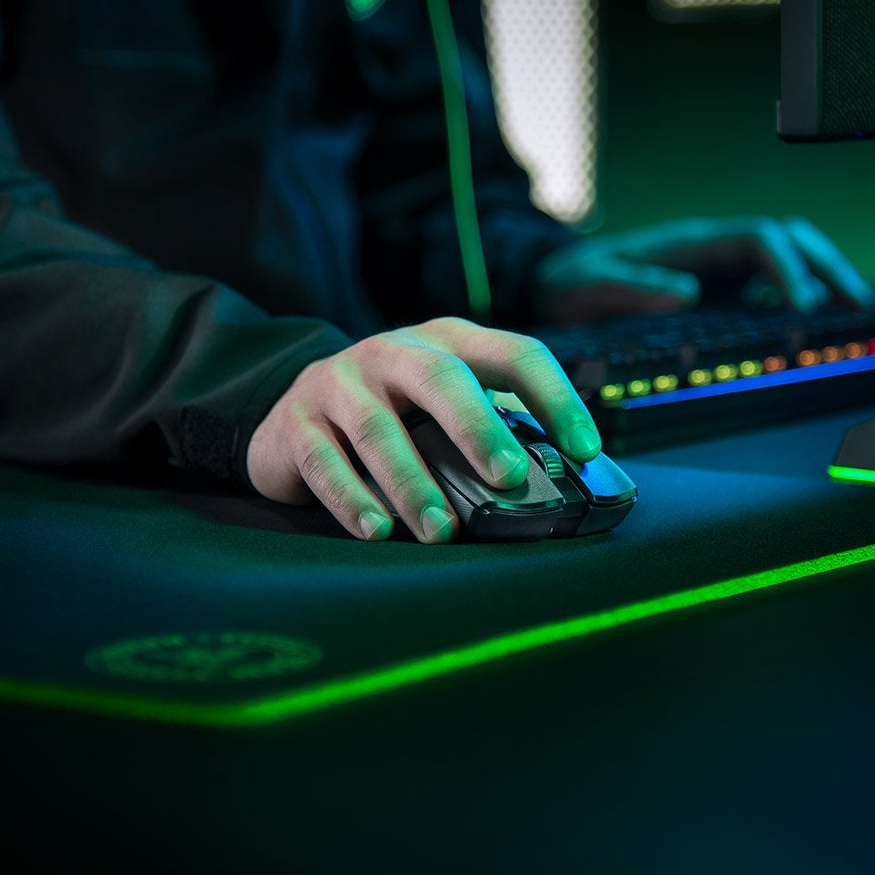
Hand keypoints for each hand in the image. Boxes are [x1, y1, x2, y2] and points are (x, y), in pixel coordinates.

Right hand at [246, 317, 600, 542]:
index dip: (554, 397)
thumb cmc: (394, 415)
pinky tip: (377, 531)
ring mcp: (340, 382)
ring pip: (378, 427)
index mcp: (448, 343)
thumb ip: (491, 429)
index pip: (514, 354)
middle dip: (477, 427)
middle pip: (440, 379)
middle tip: (507, 476)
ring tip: (442, 531)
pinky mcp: (297, 422)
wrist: (290, 411)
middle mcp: (394, 352)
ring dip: (414, 483)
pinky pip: (324, 461)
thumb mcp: (443, 407)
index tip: (585, 449)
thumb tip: (560, 485)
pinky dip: (352, 498)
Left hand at [530, 215, 873, 324]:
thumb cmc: (567, 282)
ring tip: (851, 312)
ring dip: (819, 277)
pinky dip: (794, 297)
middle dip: (826, 265)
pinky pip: (765, 284)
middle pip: (787, 239)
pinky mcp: (712, 289)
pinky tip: (804, 325)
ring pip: (784, 257)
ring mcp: (714, 267)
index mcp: (689, 243)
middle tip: (858, 302)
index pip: (759, 239)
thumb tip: (684, 294)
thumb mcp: (589, 285)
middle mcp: (709, 250)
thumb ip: (631, 287)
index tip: (805, 304)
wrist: (546, 282)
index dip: (788, 267)